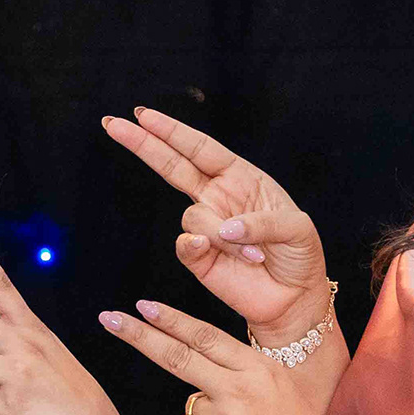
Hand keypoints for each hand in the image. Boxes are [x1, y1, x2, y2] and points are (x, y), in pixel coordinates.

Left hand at [99, 296, 355, 414]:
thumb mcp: (280, 387)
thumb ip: (240, 373)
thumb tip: (200, 372)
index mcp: (257, 368)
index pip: (205, 337)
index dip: (171, 320)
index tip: (143, 307)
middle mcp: (236, 390)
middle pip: (176, 357)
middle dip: (139, 336)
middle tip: (109, 318)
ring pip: (193, 407)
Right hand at [101, 107, 332, 342]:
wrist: (296, 299)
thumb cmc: (300, 256)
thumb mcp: (297, 228)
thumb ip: (262, 222)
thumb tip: (225, 229)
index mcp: (241, 179)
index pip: (200, 149)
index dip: (172, 132)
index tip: (144, 115)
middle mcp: (218, 198)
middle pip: (172, 165)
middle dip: (143, 144)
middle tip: (114, 124)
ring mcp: (206, 227)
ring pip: (193, 217)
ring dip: (222, 235)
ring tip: (255, 254)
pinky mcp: (199, 258)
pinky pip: (186, 245)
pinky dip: (202, 247)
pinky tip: (218, 251)